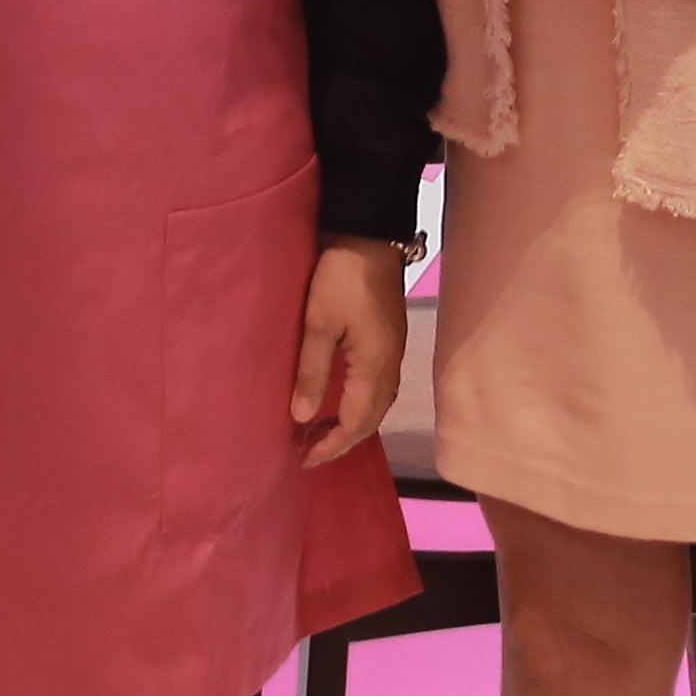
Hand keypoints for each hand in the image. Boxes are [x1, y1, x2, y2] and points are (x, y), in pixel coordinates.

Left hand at [291, 240, 409, 465]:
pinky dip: (359, 405)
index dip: (331, 446)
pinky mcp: (389, 341)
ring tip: (320, 433)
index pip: (356, 423)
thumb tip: (302, 418)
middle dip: (341, 441)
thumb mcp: (318, 323)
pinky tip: (340, 402)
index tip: (303, 458)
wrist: (371, 237)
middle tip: (307, 452)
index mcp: (375, 367)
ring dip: (351, 425)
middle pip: (370, 420)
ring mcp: (393, 354)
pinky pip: (378, 389)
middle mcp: (390, 367)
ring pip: (377, 405)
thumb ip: (312, 372)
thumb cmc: (341, 278)